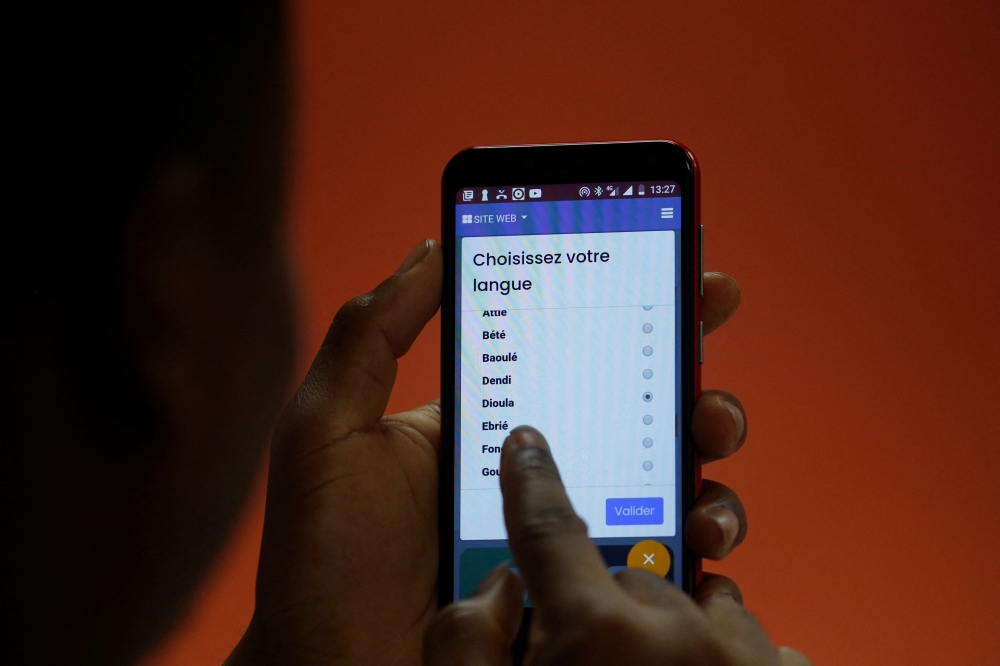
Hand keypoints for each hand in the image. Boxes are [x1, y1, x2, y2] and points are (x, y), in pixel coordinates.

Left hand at [228, 237, 752, 665]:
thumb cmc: (321, 560)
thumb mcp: (328, 429)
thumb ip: (372, 336)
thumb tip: (433, 246)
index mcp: (486, 424)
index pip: (571, 352)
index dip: (633, 307)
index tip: (689, 272)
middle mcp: (538, 473)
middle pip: (636, 409)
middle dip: (689, 371)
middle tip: (709, 337)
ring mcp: (569, 536)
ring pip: (666, 478)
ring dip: (707, 446)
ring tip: (708, 435)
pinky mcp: (588, 596)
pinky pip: (664, 557)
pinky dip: (701, 534)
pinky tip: (700, 527)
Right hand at [423, 427, 810, 665]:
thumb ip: (468, 645)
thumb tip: (498, 588)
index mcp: (598, 639)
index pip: (549, 528)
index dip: (530, 480)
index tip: (527, 445)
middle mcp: (681, 633)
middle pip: (626, 575)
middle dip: (604, 606)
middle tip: (590, 662)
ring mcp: (746, 658)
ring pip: (697, 600)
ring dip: (674, 631)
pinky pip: (751, 641)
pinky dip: (725, 658)